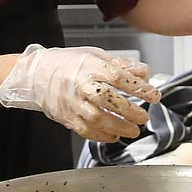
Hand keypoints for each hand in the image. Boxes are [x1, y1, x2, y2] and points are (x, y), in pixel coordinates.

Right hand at [0, 45, 160, 141]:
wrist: (36, 74)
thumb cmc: (69, 63)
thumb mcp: (96, 55)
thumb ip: (121, 65)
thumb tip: (144, 72)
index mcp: (90, 66)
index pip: (118, 76)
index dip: (138, 87)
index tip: (154, 95)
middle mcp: (80, 85)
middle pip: (108, 100)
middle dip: (130, 111)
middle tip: (144, 116)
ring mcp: (72, 103)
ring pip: (97, 119)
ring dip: (119, 127)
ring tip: (134, 130)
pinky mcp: (66, 117)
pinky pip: (86, 130)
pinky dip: (103, 136)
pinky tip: (115, 136)